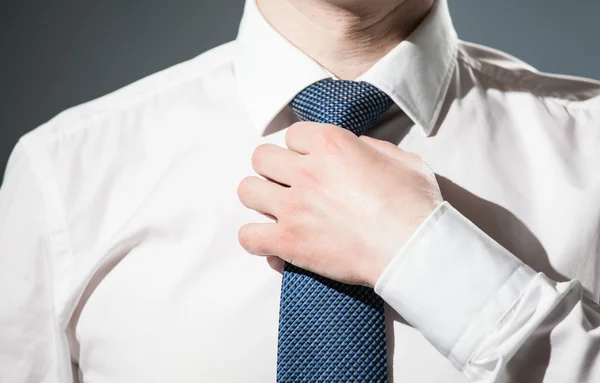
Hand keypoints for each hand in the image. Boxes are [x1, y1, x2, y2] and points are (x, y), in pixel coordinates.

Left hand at [237, 122, 442, 287]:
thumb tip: (356, 147)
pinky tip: (274, 242)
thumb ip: (372, 147)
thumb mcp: (402, 160)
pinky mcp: (289, 242)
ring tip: (277, 209)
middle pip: (261, 158)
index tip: (310, 162)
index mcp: (332, 144)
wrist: (413, 250)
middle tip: (290, 184)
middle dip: (274, 169)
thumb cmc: (415, 205)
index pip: (293, 134)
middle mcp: (306, 171)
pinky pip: (248, 236)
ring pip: (247, 191)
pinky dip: (257, 240)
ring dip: (260, 199)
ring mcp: (293, 207)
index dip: (301, 149)